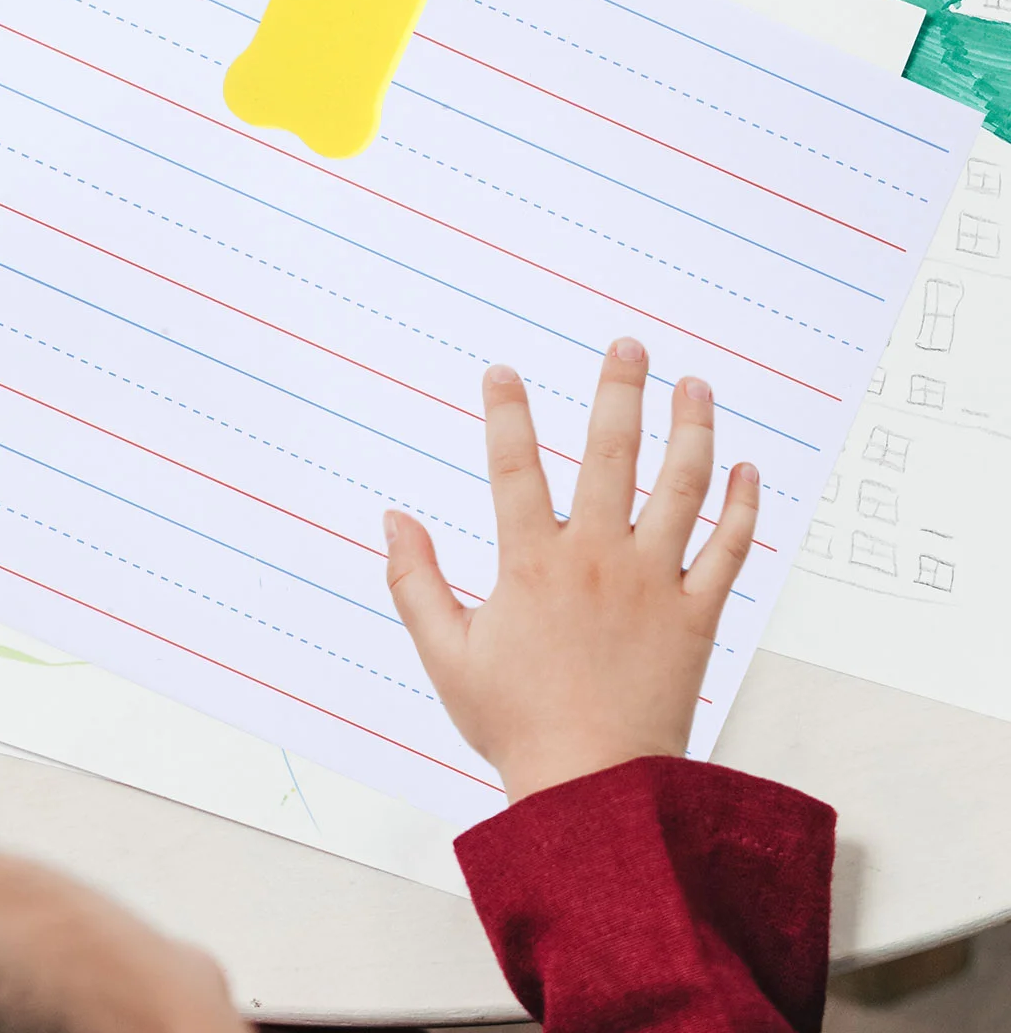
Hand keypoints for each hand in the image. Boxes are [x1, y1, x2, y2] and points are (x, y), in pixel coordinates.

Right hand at [385, 339, 758, 801]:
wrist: (594, 792)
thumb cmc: (515, 724)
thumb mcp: (446, 654)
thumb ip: (413, 580)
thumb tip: (391, 519)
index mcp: (532, 564)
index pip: (513, 466)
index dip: (505, 412)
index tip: (501, 371)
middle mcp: (597, 559)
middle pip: (612, 455)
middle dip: (619, 391)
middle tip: (628, 346)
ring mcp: (653, 584)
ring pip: (681, 489)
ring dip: (691, 430)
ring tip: (696, 386)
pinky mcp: (696, 617)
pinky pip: (728, 551)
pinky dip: (742, 508)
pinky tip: (747, 469)